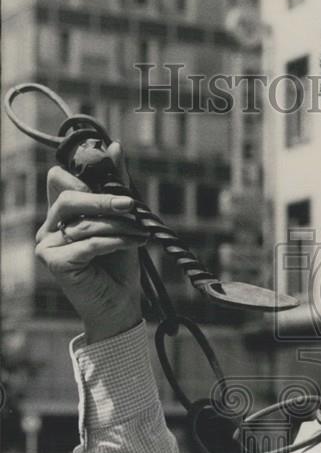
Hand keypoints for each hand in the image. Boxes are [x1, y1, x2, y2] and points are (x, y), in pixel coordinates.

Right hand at [35, 142, 147, 343]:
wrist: (120, 306)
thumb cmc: (120, 265)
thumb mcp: (123, 221)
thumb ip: (118, 186)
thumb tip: (115, 146)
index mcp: (60, 213)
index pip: (61, 178)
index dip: (86, 176)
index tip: (118, 186)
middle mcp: (49, 227)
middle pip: (68, 197)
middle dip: (103, 199)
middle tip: (132, 205)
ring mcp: (47, 245)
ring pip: (83, 223)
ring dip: (118, 226)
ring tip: (141, 233)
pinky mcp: (54, 262)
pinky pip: (87, 243)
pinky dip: (114, 242)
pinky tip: (134, 243)